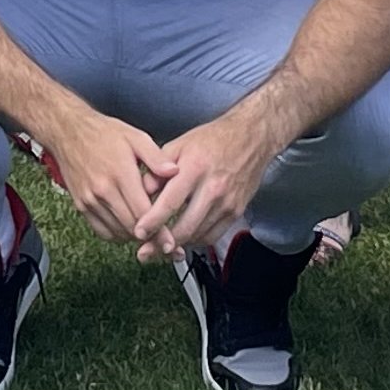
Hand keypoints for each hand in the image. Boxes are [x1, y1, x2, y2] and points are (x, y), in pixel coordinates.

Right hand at [28, 108, 176, 247]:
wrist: (67, 131)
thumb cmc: (103, 133)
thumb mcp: (135, 137)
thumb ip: (156, 157)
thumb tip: (174, 171)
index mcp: (120, 173)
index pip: (143, 212)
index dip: (159, 231)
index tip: (170, 242)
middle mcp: (103, 190)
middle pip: (131, 227)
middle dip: (150, 238)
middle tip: (165, 242)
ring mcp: (89, 200)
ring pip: (117, 232)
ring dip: (134, 236)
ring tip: (149, 233)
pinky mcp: (81, 205)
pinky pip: (102, 231)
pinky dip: (117, 234)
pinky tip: (128, 225)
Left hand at [132, 109, 279, 260]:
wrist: (251, 137)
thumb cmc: (213, 139)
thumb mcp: (179, 145)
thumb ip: (158, 169)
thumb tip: (140, 192)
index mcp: (195, 168)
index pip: (170, 202)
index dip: (152, 222)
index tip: (138, 233)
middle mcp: (213, 188)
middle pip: (185, 227)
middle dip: (162, 244)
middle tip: (145, 252)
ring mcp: (227, 202)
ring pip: (198, 235)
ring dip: (178, 245)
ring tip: (160, 248)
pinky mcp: (237, 211)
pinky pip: (213, 235)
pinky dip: (195, 240)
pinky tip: (183, 238)